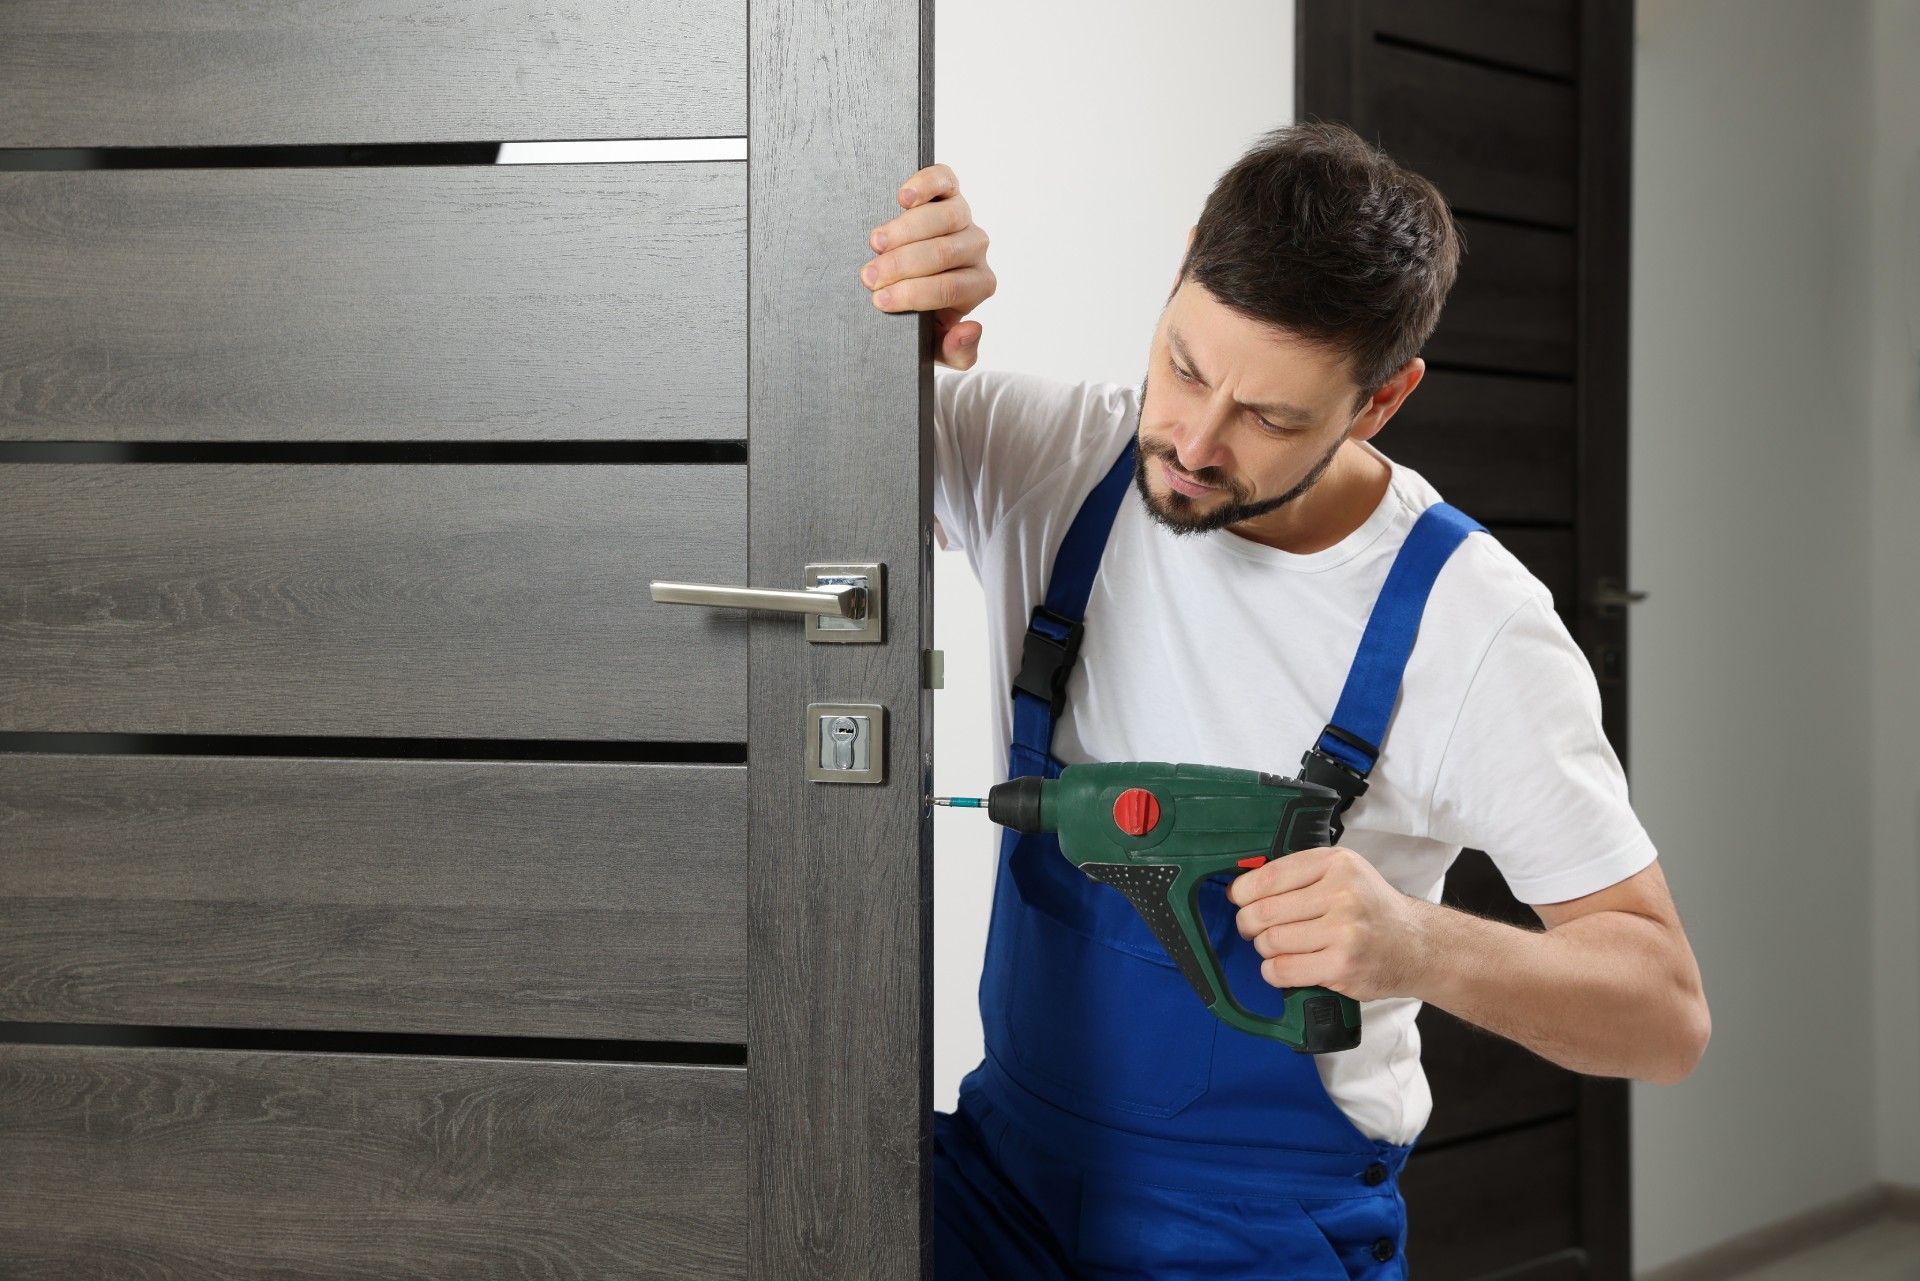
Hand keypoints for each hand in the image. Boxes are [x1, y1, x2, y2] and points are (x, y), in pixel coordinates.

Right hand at [861, 163, 995, 368]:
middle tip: (868, 276)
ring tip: (875, 243)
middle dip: (902, 265)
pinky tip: (903, 197)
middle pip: (944, 252)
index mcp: (979, 285)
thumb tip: (971, 328)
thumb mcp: (938, 345)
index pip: (950, 288)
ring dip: (906, 230)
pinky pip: (944, 180)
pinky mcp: (949, 191)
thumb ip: (958, 352)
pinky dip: (925, 184)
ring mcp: (964, 218)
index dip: (913, 294)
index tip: (879, 301)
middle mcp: (976, 250)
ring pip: (945, 216)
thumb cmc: (925, 317)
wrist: (915, 289)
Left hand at [1226, 846, 1432, 1002]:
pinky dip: (1273, 972)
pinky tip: (1283, 967)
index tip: (1238, 898)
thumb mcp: (1345, 873)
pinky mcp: (1342, 965)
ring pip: (1271, 942)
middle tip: (1252, 929)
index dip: (1243, 891)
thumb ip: (1301, 874)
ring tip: (1276, 948)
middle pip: (1264, 912)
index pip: (1269, 876)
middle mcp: (1341, 893)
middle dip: (1248, 924)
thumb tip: (1245, 886)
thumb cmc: (1372, 909)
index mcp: (1336, 864)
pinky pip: (1282, 970)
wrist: (1418, 945)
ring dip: (1264, 949)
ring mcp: (1343, 931)